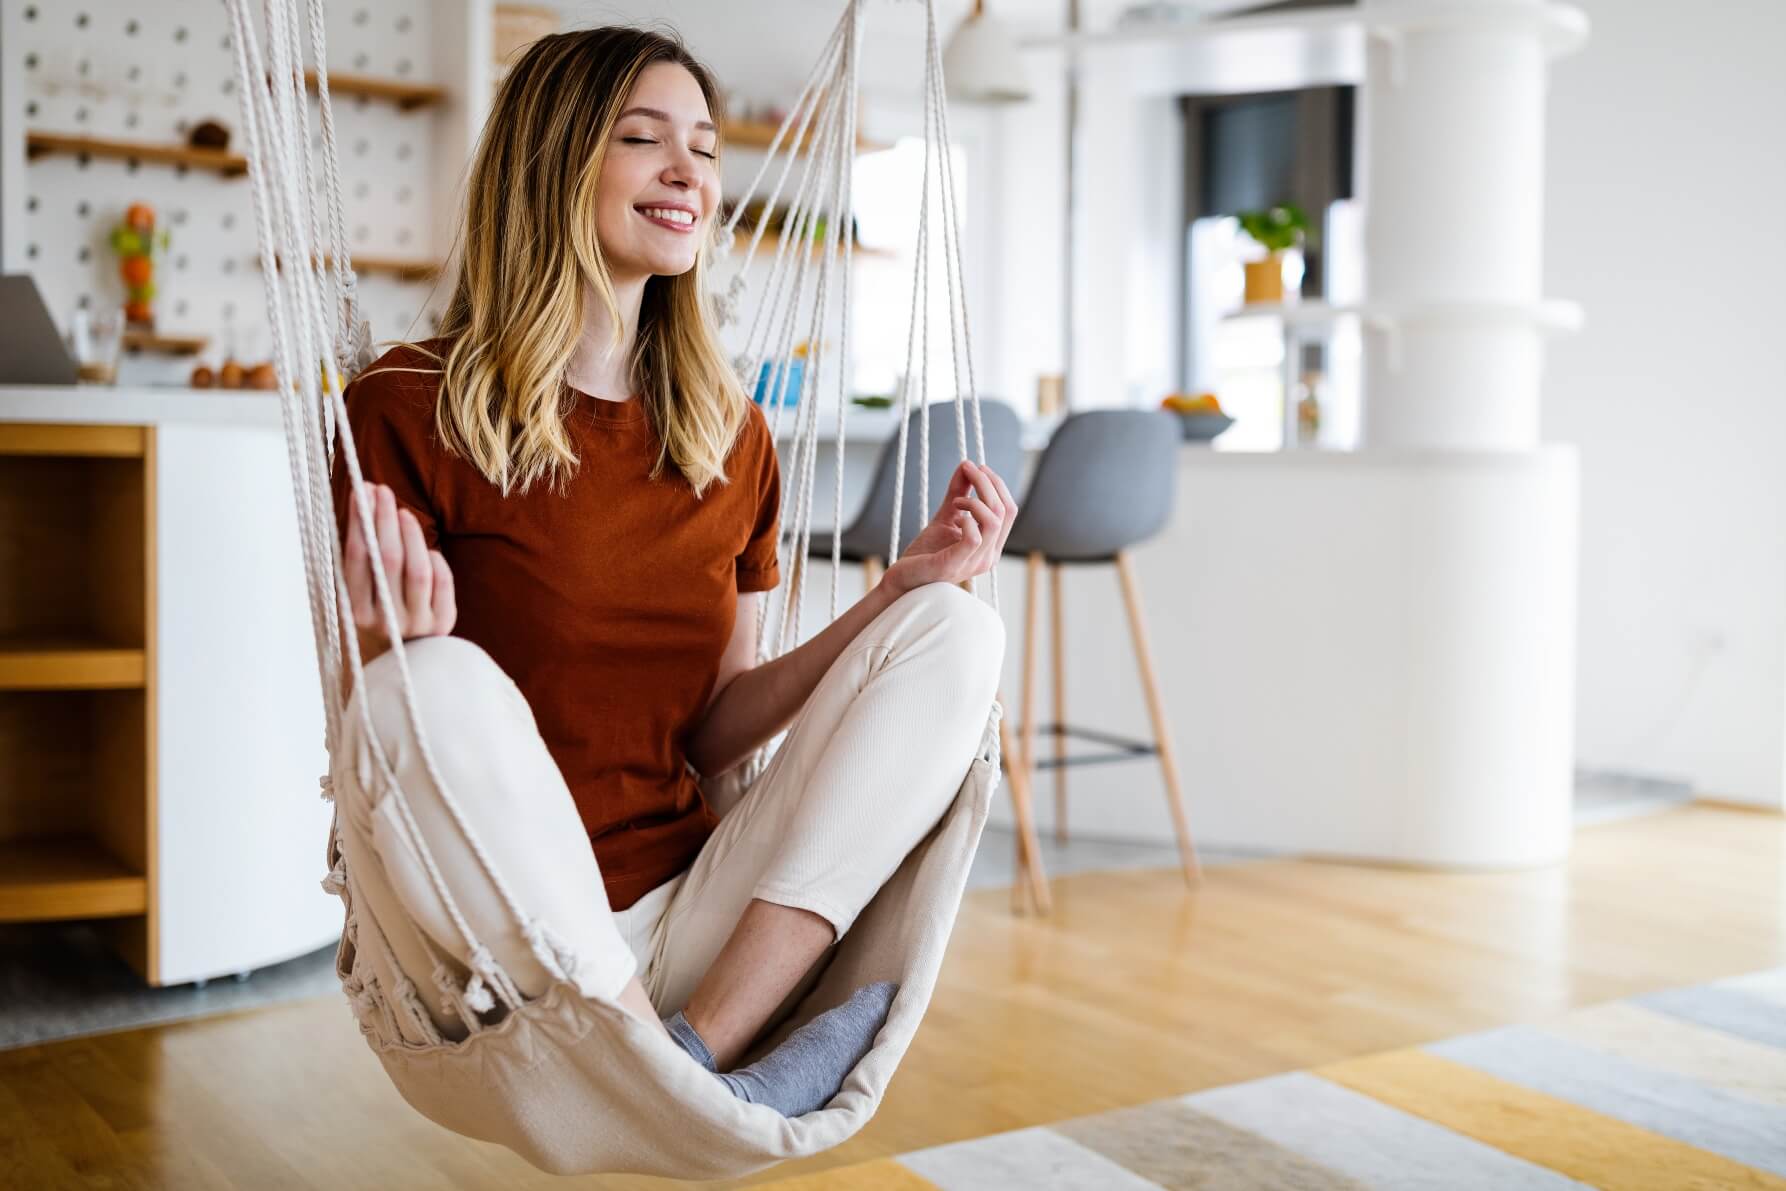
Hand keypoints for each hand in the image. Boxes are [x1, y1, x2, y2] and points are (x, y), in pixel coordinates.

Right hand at [343, 483, 455, 645]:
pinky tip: (427, 548)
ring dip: (411, 534)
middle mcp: (385, 621)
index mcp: (355, 612)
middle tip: (383, 491)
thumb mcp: (362, 588)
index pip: (357, 558)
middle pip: (388, 560)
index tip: (362, 491)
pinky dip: (435, 559)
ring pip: (417, 569)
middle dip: (385, 519)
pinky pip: (442, 581)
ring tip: (404, 512)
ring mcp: (416, 624)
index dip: (360, 521)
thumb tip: (365, 494)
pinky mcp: (442, 623)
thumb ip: (362, 551)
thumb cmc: (379, 607)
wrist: (405, 657)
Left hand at [882, 460, 1016, 595]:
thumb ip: (958, 493)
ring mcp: (973, 563)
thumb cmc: (925, 552)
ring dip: (976, 498)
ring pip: (993, 521)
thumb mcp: (946, 517)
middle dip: (987, 483)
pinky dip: (966, 518)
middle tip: (968, 468)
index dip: (997, 484)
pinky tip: (954, 515)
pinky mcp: (954, 565)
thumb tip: (966, 465)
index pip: (1009, 510)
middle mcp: (988, 557)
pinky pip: (973, 537)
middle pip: (1004, 511)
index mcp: (990, 546)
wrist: (903, 578)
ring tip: (956, 498)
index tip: (978, 466)